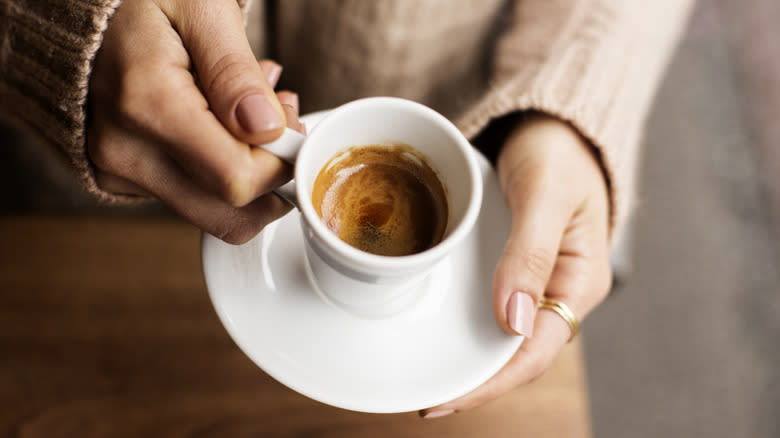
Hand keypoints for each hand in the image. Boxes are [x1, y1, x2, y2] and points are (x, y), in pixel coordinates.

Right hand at [87, 0, 304, 243]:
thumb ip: (235, 73)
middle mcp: (126, 152)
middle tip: (278, 121)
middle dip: (272, 177)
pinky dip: (220, 169)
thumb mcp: (200, 9)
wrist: (80, 9)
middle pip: (229, 214)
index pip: (237, 180)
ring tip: (251, 113)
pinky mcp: (121, 179)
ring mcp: (120, 171)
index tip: (291, 124)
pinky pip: (191, 197)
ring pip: (213, 211)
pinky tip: (222, 123)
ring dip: (249, 173)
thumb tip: (266, 130)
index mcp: (147, 105)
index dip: (282, 163)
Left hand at [421, 112, 612, 417]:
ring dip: (467, 358)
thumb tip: (511, 321)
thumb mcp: (545, 194)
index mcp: (578, 282)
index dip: (490, 382)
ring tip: (424, 375)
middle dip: (473, 382)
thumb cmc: (559, 150)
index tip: (444, 399)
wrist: (553, 122)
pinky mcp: (514, 267)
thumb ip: (530, 253)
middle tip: (424, 398)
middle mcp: (557, 291)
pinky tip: (436, 329)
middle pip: (515, 354)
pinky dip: (465, 324)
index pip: (534, 351)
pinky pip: (490, 306)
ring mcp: (535, 281)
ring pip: (501, 335)